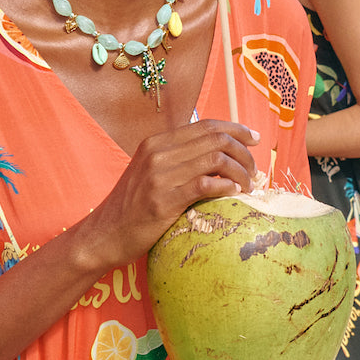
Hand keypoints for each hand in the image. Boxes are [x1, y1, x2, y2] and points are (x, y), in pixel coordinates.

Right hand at [84, 119, 259, 269]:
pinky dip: (225, 188)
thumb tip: (218, 155)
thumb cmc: (132, 207)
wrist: (104, 235)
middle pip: (216, 139)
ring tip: (247, 187)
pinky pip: (205, 185)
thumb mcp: (150, 173)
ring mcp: (159, 176)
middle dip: (244, 153)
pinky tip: (232, 194)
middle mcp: (157, 153)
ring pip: (216, 160)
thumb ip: (178, 160)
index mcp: (156, 143)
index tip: (255, 139)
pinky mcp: (162, 201)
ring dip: (240, 173)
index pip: (206, 125)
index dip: (236, 129)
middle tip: (255, 170)